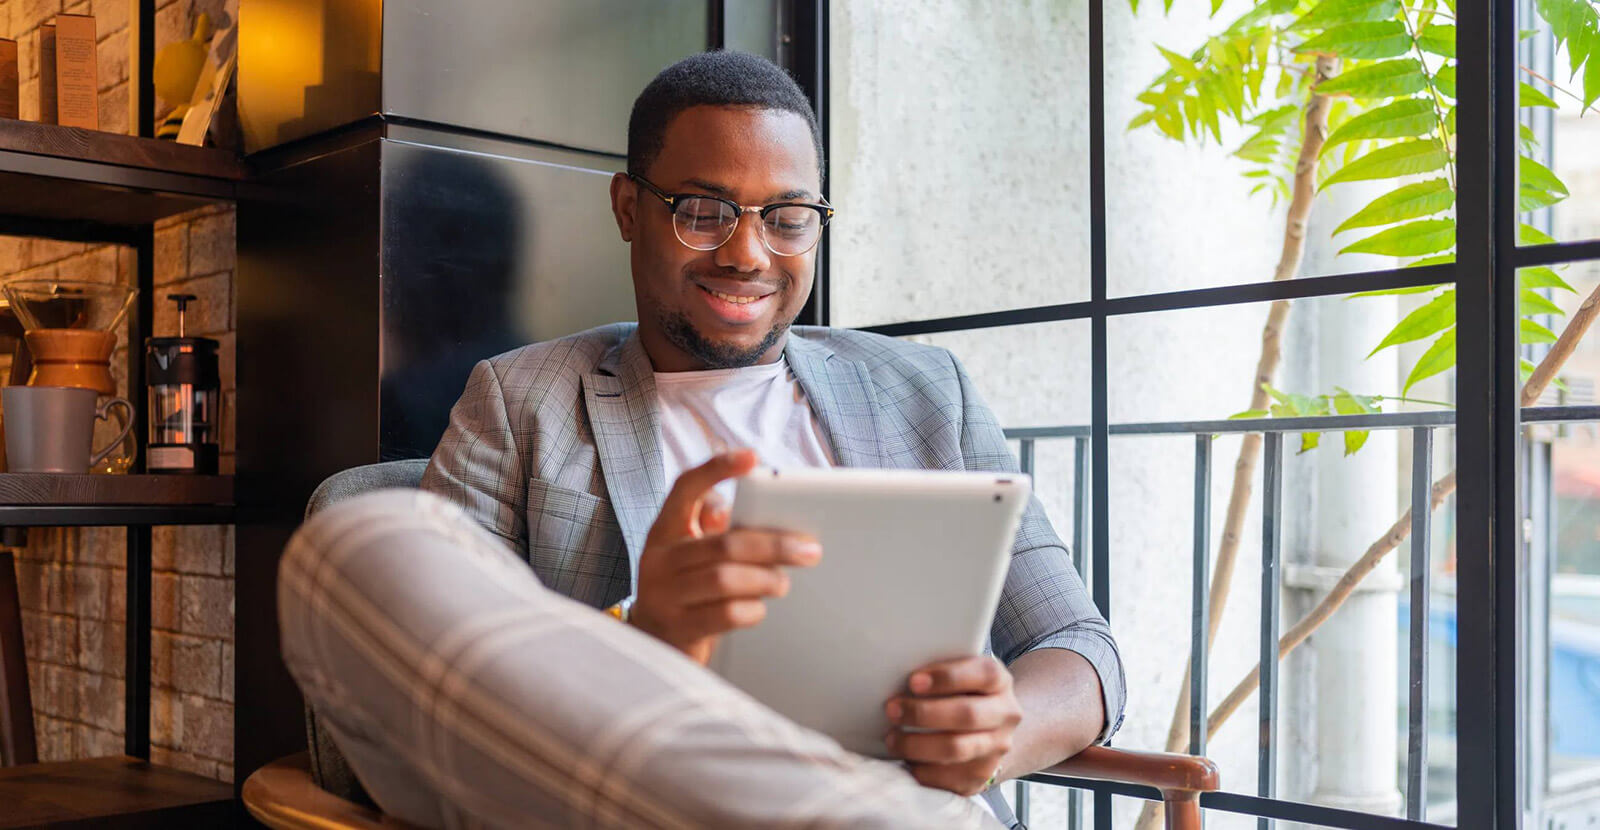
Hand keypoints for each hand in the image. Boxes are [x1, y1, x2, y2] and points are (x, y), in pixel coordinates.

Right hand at [630, 449, 822, 664]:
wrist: (652, 642)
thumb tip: (749, 517)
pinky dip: (751, 610)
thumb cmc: (684, 588)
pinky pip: (725, 615)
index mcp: (664, 530)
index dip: (716, 469)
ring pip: (725, 579)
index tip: (751, 458)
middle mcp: (658, 559)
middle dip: (774, 545)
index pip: (685, 489)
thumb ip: (714, 529)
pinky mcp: (678, 628)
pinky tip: (759, 608)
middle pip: (724, 543)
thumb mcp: (688, 553)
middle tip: (808, 550)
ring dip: (765, 580)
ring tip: (782, 583)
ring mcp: (663, 595)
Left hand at [883, 656, 1021, 796]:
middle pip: (967, 714)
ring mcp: (997, 748)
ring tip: (892, 738)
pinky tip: (906, 760)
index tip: (913, 681)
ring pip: (956, 749)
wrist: (990, 731)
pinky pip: (949, 778)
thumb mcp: (961, 675)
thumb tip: (895, 673)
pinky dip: (922, 769)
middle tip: (892, 710)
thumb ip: (939, 673)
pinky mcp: (981, 776)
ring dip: (917, 744)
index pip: (983, 674)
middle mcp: (1006, 714)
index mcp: (1000, 681)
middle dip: (923, 713)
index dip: (947, 677)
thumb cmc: (962, 694)